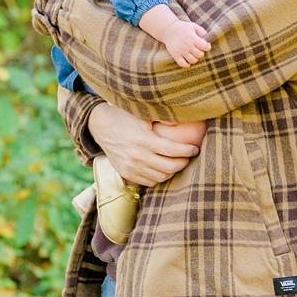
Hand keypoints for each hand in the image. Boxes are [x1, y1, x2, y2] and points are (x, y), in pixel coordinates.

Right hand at [87, 105, 207, 187]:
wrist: (100, 126)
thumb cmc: (126, 117)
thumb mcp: (143, 114)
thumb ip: (163, 118)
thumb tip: (181, 121)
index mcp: (144, 140)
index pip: (173, 151)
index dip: (188, 151)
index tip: (195, 149)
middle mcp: (137, 156)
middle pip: (169, 167)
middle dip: (183, 163)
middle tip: (188, 157)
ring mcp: (130, 167)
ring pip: (160, 177)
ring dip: (172, 172)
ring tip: (177, 163)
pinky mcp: (125, 174)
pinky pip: (148, 182)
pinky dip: (159, 177)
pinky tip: (163, 169)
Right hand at [139, 4, 211, 67]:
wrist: (168, 30)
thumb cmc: (183, 28)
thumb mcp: (193, 26)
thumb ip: (202, 31)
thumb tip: (207, 37)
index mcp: (192, 38)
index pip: (205, 47)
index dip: (207, 47)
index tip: (205, 45)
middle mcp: (187, 46)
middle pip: (200, 55)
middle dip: (201, 52)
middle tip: (197, 49)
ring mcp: (181, 51)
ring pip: (193, 61)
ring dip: (195, 58)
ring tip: (193, 54)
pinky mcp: (175, 55)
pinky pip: (183, 64)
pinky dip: (187, 64)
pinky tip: (187, 60)